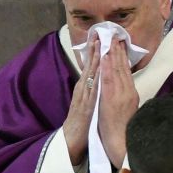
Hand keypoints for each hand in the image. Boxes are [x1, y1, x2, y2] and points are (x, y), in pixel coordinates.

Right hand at [63, 34, 99, 164]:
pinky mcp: (85, 105)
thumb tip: (99, 78)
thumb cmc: (82, 121)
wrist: (72, 138)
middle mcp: (82, 89)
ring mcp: (83, 96)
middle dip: (94, 50)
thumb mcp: (88, 101)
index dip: (96, 52)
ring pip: (89, 74)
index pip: (92, 67)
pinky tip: (99, 68)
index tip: (100, 38)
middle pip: (89, 66)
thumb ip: (92, 89)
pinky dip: (95, 77)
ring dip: (94, 59)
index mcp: (85, 87)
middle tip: (99, 34)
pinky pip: (91, 88)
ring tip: (98, 44)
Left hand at [99, 38, 138, 168]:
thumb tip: (125, 88)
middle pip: (123, 68)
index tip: (120, 44)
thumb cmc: (124, 130)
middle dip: (118, 51)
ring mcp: (120, 95)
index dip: (123, 57)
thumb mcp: (129, 110)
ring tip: (109, 41)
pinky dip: (107, 67)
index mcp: (131, 94)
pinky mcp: (111, 99)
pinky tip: (105, 57)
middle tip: (115, 36)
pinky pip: (108, 80)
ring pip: (116, 71)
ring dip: (113, 55)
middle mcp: (128, 92)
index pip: (127, 71)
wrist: (122, 143)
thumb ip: (127, 97)